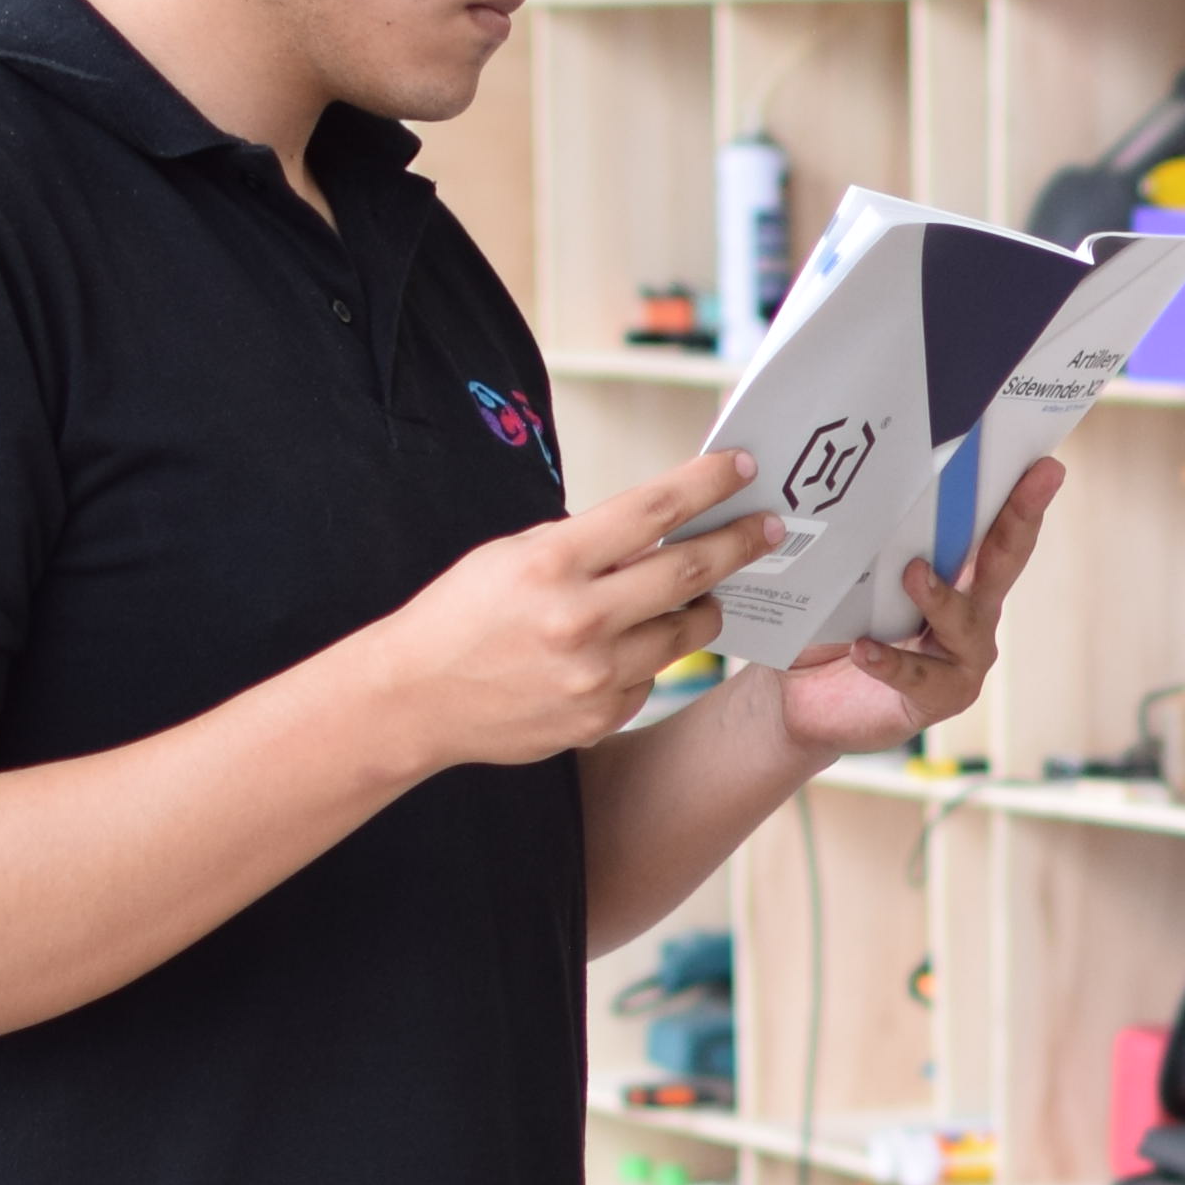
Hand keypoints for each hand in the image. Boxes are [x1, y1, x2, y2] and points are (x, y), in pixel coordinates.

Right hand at [379, 448, 763, 768]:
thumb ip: (585, 544)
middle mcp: (578, 618)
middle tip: (768, 530)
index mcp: (552, 562)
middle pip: (687, 573)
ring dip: (703, 610)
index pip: (651, 510)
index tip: (743, 468)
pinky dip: (647, 659)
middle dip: (737, 546)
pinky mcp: (600, 716)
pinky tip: (622, 650)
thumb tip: (659, 529)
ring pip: (683, 634)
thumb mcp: (514, 556)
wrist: (416, 698)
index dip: (706, 484)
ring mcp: (593, 675)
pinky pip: (650, 678)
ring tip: (706, 595)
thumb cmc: (464, 614)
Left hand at [763, 457, 1059, 761]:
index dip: (1018, 496)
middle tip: (1040, 480)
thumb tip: (833, 489)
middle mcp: (971, 614)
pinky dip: (892, 661)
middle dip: (1021, 517)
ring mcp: (960, 659)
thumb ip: (851, 540)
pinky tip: (864, 649)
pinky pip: (919, 677)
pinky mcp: (935, 699)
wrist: (795, 701)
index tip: (1043, 462)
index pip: (990, 529)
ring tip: (913, 573)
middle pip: (1003, 561)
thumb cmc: (826, 628)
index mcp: (955, 576)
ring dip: (941, 596)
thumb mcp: (838, 576)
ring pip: (964, 622)